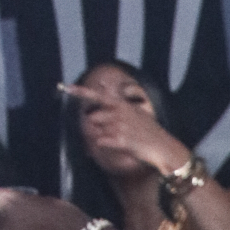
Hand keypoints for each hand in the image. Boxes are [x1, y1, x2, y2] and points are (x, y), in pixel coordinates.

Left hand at [59, 82, 188, 176]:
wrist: (163, 148)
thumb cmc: (150, 131)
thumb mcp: (136, 109)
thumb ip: (118, 97)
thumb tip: (103, 81)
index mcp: (123, 104)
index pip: (99, 95)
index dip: (81, 91)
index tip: (66, 87)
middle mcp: (120, 113)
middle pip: (95, 118)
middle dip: (99, 126)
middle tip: (117, 131)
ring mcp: (121, 126)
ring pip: (99, 131)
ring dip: (106, 136)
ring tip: (123, 138)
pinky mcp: (122, 140)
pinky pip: (103, 142)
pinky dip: (106, 145)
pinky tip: (118, 145)